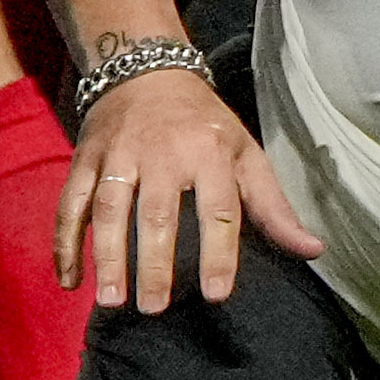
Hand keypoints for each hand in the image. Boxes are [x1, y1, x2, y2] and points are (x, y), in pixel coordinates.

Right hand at [57, 61, 323, 313]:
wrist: (147, 71)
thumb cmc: (205, 125)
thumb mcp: (247, 155)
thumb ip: (274, 208)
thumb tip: (313, 250)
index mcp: (211, 153)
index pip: (218, 210)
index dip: (218, 253)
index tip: (217, 294)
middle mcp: (163, 153)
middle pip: (158, 214)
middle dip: (154, 263)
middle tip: (154, 308)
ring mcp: (119, 155)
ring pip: (109, 210)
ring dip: (107, 257)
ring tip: (112, 301)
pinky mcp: (85, 159)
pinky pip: (70, 204)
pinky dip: (66, 243)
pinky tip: (70, 282)